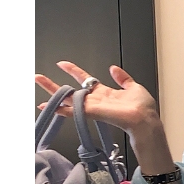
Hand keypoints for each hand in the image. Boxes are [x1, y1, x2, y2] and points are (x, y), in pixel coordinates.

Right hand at [35, 61, 159, 137]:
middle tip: (39, 77)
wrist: (145, 120)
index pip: (85, 80)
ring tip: (38, 82)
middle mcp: (96, 100)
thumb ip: (122, 78)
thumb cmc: (143, 108)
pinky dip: (60, 109)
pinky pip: (73, 110)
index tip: (63, 64)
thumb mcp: (133, 87)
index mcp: (105, 93)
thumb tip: (113, 68)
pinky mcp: (92, 112)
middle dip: (54, 84)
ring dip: (52, 91)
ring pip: (68, 99)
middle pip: (71, 91)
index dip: (73, 71)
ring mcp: (92, 107)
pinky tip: (48, 106)